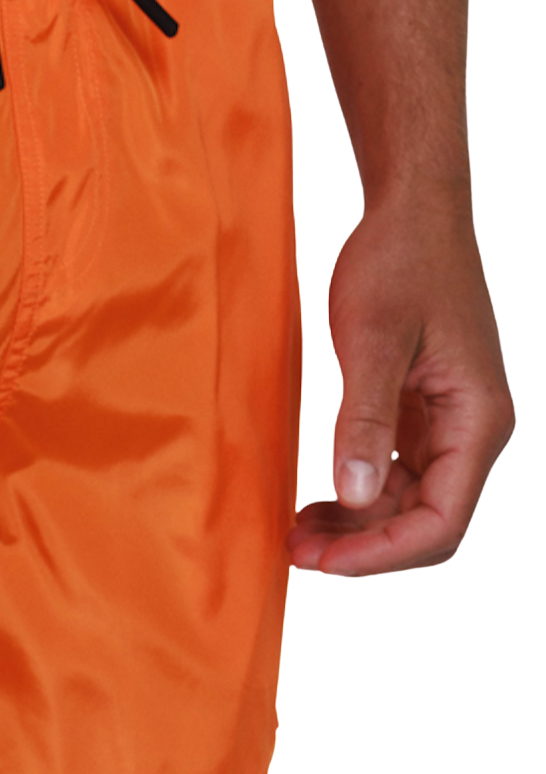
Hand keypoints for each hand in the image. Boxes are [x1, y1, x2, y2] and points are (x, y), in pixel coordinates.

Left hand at [287, 193, 512, 574]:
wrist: (411, 212)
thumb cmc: (398, 261)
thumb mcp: (370, 339)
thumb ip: (365, 419)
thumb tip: (358, 495)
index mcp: (479, 420)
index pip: (442, 520)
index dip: (381, 553)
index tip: (321, 561)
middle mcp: (474, 430)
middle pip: (427, 523)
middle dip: (364, 548)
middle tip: (293, 552)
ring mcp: (450, 423)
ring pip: (410, 504)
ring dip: (357, 526)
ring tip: (295, 533)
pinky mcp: (424, 412)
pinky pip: (397, 474)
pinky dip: (358, 493)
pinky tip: (315, 500)